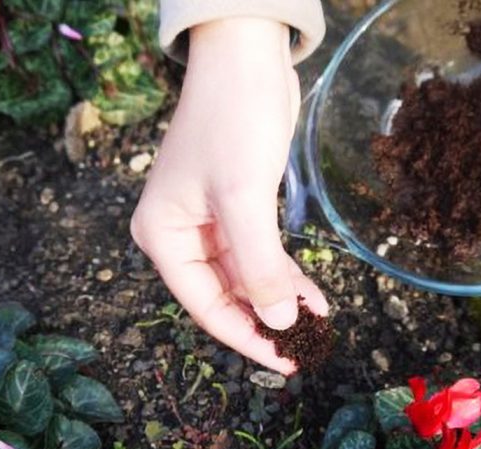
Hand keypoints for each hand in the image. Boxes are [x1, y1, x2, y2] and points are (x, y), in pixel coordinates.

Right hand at [130, 18, 328, 374]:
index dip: (245, 336)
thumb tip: (280, 322)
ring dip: (280, 297)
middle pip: (225, 295)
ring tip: (318, 321)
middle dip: (266, 318)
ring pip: (245, 276)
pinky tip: (314, 292)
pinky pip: (259, 252)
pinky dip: (284, 271)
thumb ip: (258, 266)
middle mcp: (179, 234)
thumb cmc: (233, 122)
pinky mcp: (236, 206)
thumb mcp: (244, 199)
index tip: (284, 359)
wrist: (246, 58)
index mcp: (162, 236)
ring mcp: (208, 221)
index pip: (204, 305)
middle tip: (306, 344)